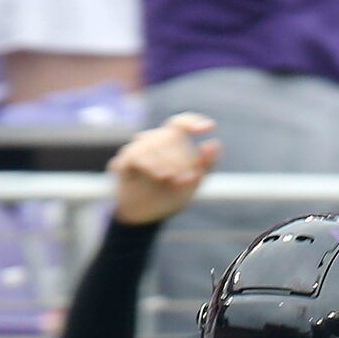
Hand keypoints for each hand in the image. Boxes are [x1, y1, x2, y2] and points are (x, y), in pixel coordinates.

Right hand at [108, 112, 220, 226]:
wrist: (145, 216)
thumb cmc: (170, 195)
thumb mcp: (192, 183)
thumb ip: (205, 164)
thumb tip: (215, 143)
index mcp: (171, 143)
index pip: (180, 123)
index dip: (192, 121)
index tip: (210, 127)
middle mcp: (152, 141)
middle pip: (168, 136)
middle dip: (179, 158)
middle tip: (183, 178)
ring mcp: (136, 149)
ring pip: (151, 144)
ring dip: (164, 162)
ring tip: (168, 178)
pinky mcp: (123, 161)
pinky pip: (136, 156)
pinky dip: (150, 166)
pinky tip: (159, 176)